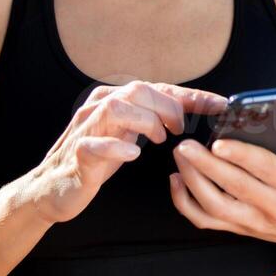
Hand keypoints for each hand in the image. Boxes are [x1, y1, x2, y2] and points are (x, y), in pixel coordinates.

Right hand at [25, 81, 226, 224]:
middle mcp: (98, 107)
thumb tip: (190, 113)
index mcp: (113, 98)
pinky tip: (134, 154)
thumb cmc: (96, 159)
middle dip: (168, 107)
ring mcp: (86, 129)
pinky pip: (95, 144)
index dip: (192, 96)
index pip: (158, 88)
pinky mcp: (78, 155)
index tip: (221, 105)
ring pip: (116, 109)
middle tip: (181, 129)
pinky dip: (117, 146)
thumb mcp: (128, 134)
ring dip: (145, 121)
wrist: (53, 187)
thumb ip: (152, 119)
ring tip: (160, 139)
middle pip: (137, 90)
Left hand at [169, 115, 275, 257]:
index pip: (265, 169)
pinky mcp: (239, 229)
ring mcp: (254, 222)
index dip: (241, 156)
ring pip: (215, 206)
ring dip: (192, 182)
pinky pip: (206, 221)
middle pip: (233, 187)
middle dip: (206, 166)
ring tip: (181, 156)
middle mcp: (273, 207)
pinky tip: (176, 180)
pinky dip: (185, 203)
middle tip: (185, 145)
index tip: (219, 142)